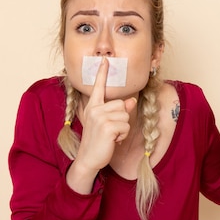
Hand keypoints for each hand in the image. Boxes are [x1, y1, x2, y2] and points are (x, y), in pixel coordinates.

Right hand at [74, 57, 137, 172]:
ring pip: (126, 115)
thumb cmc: (98, 141)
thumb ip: (118, 111)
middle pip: (122, 104)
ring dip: (123, 128)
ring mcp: (100, 117)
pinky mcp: (106, 127)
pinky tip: (113, 141)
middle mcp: (94, 109)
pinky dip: (123, 135)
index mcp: (93, 107)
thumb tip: (132, 100)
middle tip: (111, 131)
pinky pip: (125, 126)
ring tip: (112, 136)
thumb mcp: (107, 124)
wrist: (88, 159)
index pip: (98, 87)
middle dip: (122, 119)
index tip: (106, 60)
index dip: (103, 73)